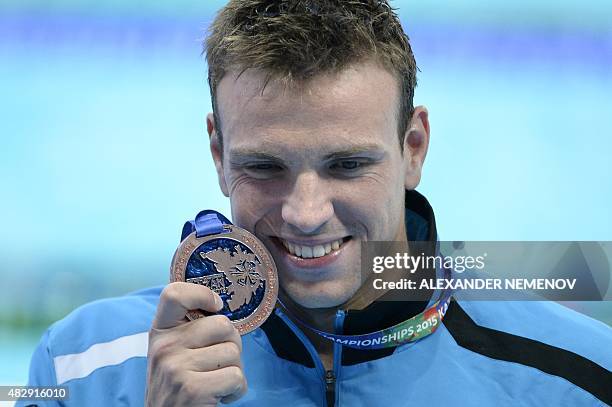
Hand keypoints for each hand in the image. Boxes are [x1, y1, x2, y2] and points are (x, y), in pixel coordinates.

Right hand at [145, 282, 246, 405]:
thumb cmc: (179, 386)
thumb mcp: (173, 353)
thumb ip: (190, 330)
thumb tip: (222, 308)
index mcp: (160, 332)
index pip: (174, 293)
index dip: (202, 293)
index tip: (216, 306)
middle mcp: (164, 347)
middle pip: (222, 324)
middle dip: (232, 345)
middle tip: (220, 363)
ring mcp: (176, 367)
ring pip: (233, 352)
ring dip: (235, 370)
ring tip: (217, 382)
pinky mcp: (192, 389)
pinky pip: (236, 376)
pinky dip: (237, 390)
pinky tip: (221, 396)